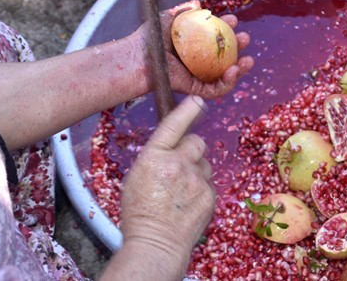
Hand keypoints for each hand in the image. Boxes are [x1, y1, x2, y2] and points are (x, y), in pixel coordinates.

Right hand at [118, 96, 213, 278]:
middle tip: (180, 164)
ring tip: (181, 190)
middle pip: (196, 141)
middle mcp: (178, 164)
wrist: (156, 244)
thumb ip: (156, 158)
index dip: (188, 110)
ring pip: (204, 163)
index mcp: (154, 157)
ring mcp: (196, 180)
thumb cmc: (140, 212)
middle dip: (191, 148)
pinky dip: (200, 188)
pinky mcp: (209, 195)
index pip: (174, 124)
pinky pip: (208, 182)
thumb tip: (171, 148)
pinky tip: (188, 202)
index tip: (198, 101)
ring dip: (196, 170)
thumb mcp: (137, 177)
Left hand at [131, 0, 253, 98]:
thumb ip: (182, 11)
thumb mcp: (167, 19)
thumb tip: (197, 3)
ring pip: (224, 76)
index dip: (227, 29)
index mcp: (194, 46)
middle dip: (238, 48)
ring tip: (248, 61)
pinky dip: (228, 83)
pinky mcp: (194, 90)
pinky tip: (234, 71)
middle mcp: (197, 62)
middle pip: (225, 57)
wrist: (138, 57)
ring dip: (240, 69)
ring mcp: (197, 77)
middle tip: (245, 38)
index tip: (232, 20)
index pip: (216, 38)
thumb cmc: (148, 38)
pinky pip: (215, 90)